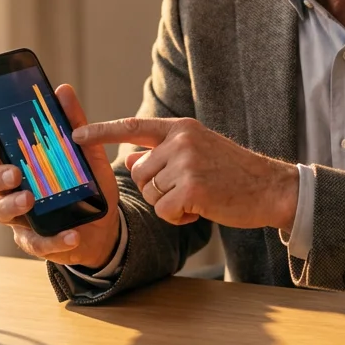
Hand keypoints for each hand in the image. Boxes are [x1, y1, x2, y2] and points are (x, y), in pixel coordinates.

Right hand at [0, 83, 121, 269]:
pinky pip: (36, 244)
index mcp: (21, 166)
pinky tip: (72, 234)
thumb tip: (63, 90)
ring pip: (0, 212)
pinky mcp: (36, 242)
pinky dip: (54, 240)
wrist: (105, 225)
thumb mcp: (87, 152)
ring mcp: (21, 218)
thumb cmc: (86, 185)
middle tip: (15, 173)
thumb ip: (74, 122)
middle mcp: (13, 190)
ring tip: (31, 200)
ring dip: (13, 205)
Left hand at [73, 118, 297, 230]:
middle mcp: (181, 140)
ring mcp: (186, 162)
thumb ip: (163, 154)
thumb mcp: (197, 153)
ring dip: (168, 205)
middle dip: (156, 190)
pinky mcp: (192, 187)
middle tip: (187, 192)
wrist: (270, 188)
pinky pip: (164, 211)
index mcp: (180, 128)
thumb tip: (130, 159)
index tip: (74, 134)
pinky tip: (200, 210)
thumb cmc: (233, 173)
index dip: (100, 131)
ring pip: (150, 194)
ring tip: (197, 199)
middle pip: (140, 173)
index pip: (132, 127)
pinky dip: (178, 218)